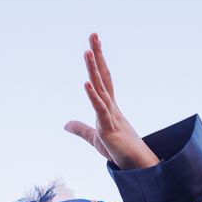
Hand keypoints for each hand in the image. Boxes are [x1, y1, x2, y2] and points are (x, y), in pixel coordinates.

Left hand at [64, 33, 159, 168]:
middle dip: (97, 55)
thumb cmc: (118, 151)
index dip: (97, 61)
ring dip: (94, 70)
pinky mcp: (109, 128)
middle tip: (93, 34)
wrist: (137, 166)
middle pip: (103, 76)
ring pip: (101, 88)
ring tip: (87, 51)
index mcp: (107, 106)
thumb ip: (80, 129)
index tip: (93, 44)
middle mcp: (110, 106)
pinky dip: (93, 96)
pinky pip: (100, 109)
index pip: (102, 79)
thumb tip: (65, 124)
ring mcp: (111, 116)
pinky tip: (86, 83)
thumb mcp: (94, 137)